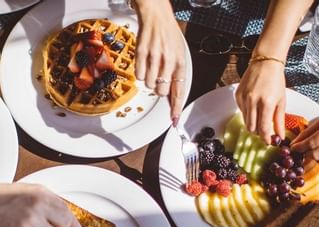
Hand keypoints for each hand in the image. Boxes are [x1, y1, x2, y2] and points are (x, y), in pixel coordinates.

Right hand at [134, 0, 186, 121]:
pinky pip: (138, 75)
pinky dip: (140, 73)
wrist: (156, 16)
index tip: (174, 118)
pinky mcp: (141, 53)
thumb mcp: (178, 54)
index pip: (179, 90)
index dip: (176, 106)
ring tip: (151, 68)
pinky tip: (144, 63)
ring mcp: (154, 57)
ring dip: (149, 80)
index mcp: (180, 62)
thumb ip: (176, 74)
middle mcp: (168, 60)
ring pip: (148, 84)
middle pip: (161, 91)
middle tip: (158, 78)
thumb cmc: (168, 36)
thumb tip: (172, 95)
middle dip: (158, 89)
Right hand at [235, 60, 285, 143]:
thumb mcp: (281, 101)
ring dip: (253, 123)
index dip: (265, 138)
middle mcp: (253, 101)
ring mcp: (243, 98)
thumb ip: (279, 120)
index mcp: (267, 102)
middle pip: (251, 127)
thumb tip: (279, 136)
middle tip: (264, 131)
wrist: (265, 64)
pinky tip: (254, 106)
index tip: (268, 142)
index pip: (263, 128)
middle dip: (258, 132)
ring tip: (260, 117)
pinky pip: (241, 112)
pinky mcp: (237, 96)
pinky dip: (248, 113)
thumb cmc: (275, 81)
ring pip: (245, 121)